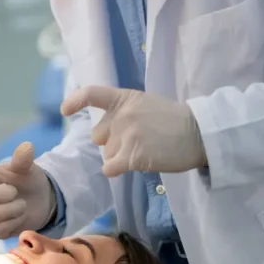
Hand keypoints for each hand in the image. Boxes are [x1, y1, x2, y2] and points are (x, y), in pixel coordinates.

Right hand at [0, 142, 53, 238]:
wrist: (39, 202)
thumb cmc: (25, 181)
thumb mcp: (26, 168)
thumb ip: (23, 159)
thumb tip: (28, 146)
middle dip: (6, 193)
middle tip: (15, 190)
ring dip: (15, 208)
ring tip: (20, 204)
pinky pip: (2, 228)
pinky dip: (17, 221)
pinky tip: (19, 216)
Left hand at [61, 85, 207, 176]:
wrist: (199, 133)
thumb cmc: (174, 120)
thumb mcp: (145, 104)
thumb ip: (122, 112)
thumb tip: (100, 134)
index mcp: (124, 98)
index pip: (91, 94)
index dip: (75, 101)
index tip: (65, 111)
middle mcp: (121, 115)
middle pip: (98, 137)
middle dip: (112, 142)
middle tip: (139, 140)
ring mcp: (126, 135)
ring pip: (107, 154)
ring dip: (121, 157)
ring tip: (147, 150)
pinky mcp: (132, 156)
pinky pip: (110, 168)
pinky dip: (117, 170)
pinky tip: (135, 165)